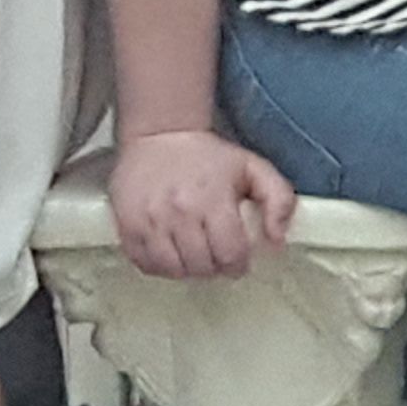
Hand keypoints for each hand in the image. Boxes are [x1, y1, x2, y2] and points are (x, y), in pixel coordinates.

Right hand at [111, 124, 298, 279]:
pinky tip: (171, 254)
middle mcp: (179, 212)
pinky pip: (143, 263)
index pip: (229, 254)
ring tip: (194, 257)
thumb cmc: (207, 155)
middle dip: (214, 268)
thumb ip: (279, 201)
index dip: (238, 265)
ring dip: (187, 270)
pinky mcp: (126, 224)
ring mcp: (150, 220)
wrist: (160, 135)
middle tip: (217, 258)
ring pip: (172, 270)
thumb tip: (278, 238)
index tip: (238, 261)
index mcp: (213, 200)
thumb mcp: (254, 168)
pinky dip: (159, 267)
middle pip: (201, 266)